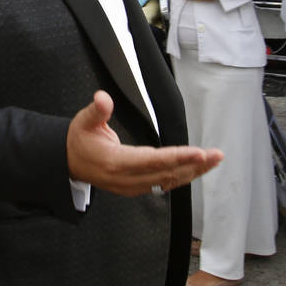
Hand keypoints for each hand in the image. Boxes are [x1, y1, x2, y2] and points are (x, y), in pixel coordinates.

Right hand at [66, 91, 223, 195]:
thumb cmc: (79, 141)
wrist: (70, 163)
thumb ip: (96, 110)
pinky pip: (164, 184)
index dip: (177, 157)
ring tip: (214, 160)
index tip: (197, 152)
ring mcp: (133, 186)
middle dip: (193, 164)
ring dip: (193, 171)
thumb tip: (102, 98)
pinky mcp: (137, 188)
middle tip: (216, 155)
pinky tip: (198, 168)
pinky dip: (183, 176)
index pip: (153, 161)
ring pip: (169, 181)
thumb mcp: (83, 122)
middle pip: (166, 173)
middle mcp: (127, 178)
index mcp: (116, 162)